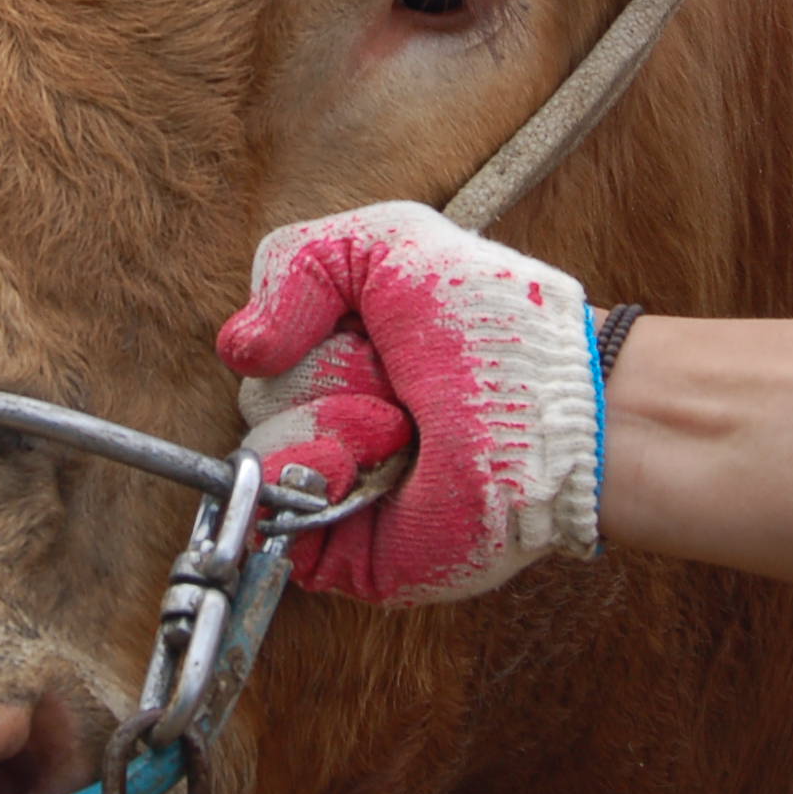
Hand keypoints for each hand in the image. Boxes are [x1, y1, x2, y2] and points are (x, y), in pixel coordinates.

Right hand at [218, 202, 600, 605]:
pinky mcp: (342, 550)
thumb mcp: (388, 243)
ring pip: (259, 452)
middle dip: (328, 373)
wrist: (555, 407)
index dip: (304, 329)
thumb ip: (293, 262)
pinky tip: (376, 457)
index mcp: (338, 356)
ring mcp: (334, 488)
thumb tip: (237, 348)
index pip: (260, 345)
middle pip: (259, 395)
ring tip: (405, 423)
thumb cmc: (493, 324)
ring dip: (332, 420)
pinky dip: (314, 474)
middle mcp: (330, 421)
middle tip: (401, 376)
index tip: (370, 325)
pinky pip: (273, 517)